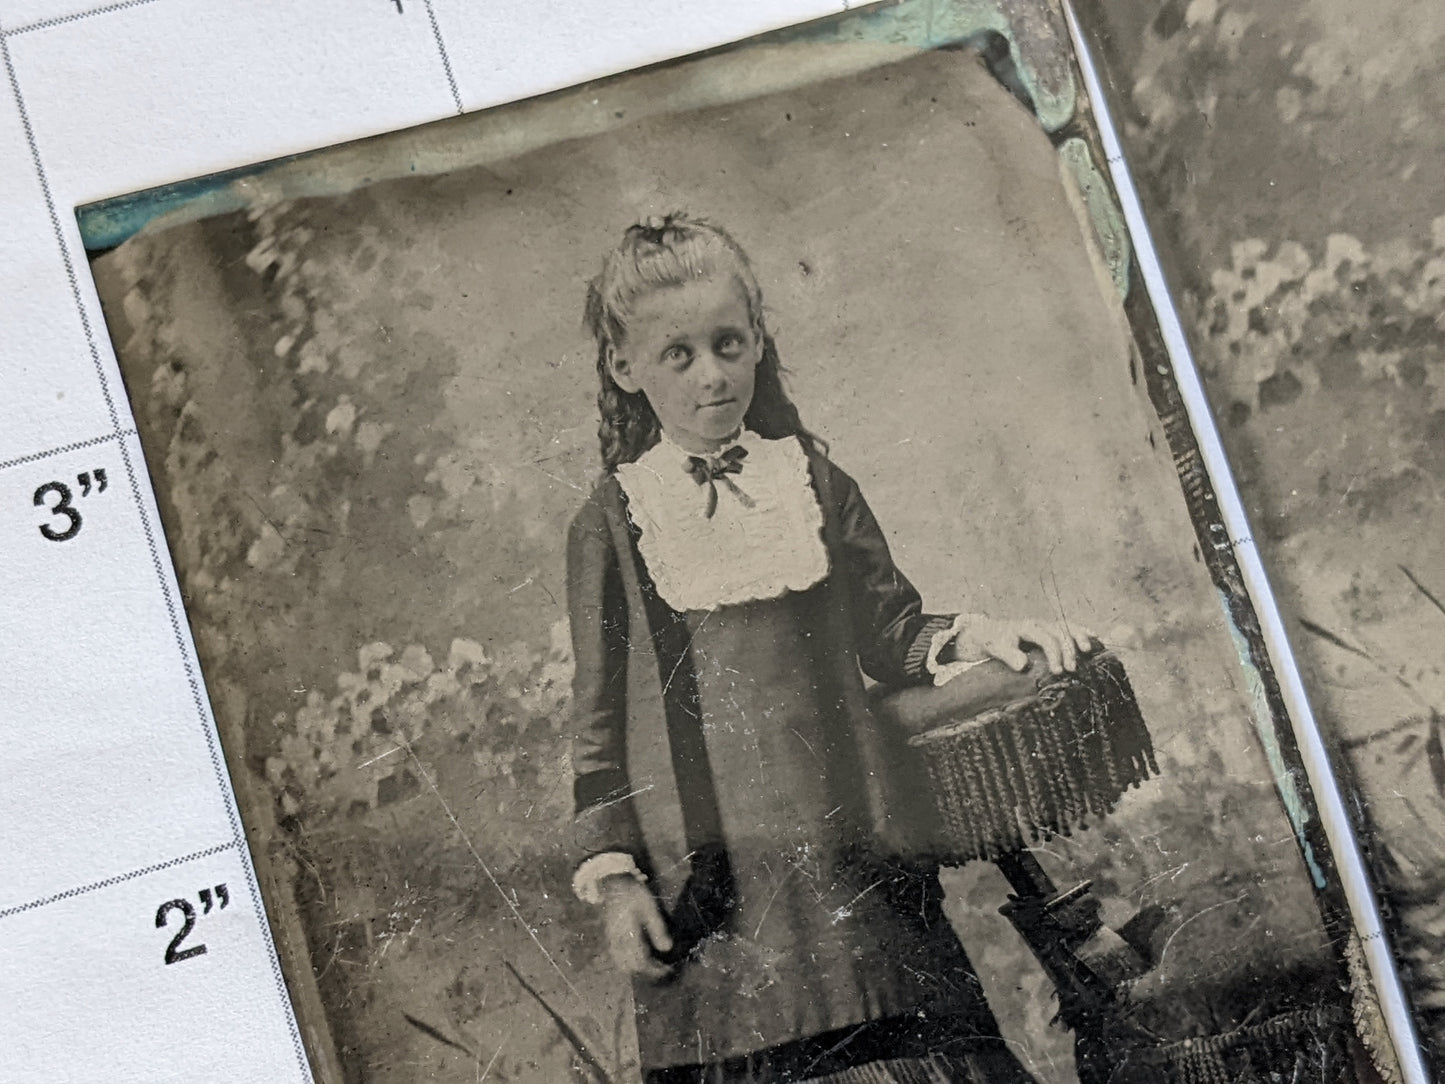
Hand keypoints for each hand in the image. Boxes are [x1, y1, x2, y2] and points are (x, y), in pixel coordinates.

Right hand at [599, 875, 673, 980]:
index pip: (641, 962)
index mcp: (627, 936)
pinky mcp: (609, 937)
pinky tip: (639, 955)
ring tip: (652, 963)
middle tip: (662, 967)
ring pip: (621, 964)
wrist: (612, 882)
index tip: (668, 969)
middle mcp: (617, 942)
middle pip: (630, 967)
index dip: (655, 969)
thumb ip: (658, 929)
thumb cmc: (633, 893)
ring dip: (637, 968)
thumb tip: (667, 949)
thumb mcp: (649, 908)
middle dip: (646, 971)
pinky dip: (628, 962)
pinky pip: (617, 957)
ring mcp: (611, 941)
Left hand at [954, 617, 1097, 673]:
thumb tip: (1023, 665)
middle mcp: (1039, 623)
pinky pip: (1069, 627)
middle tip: (1072, 669)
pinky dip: (1082, 631)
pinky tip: (1096, 637)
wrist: (988, 632)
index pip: (1046, 638)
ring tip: (1089, 651)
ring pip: (1067, 627)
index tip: (1058, 672)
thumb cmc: (992, 642)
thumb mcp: (995, 648)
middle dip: (1068, 650)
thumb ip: (1008, 655)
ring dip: (1079, 638)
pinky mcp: (1051, 629)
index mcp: (1027, 626)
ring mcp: (1046, 625)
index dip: (1054, 654)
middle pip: (1060, 632)